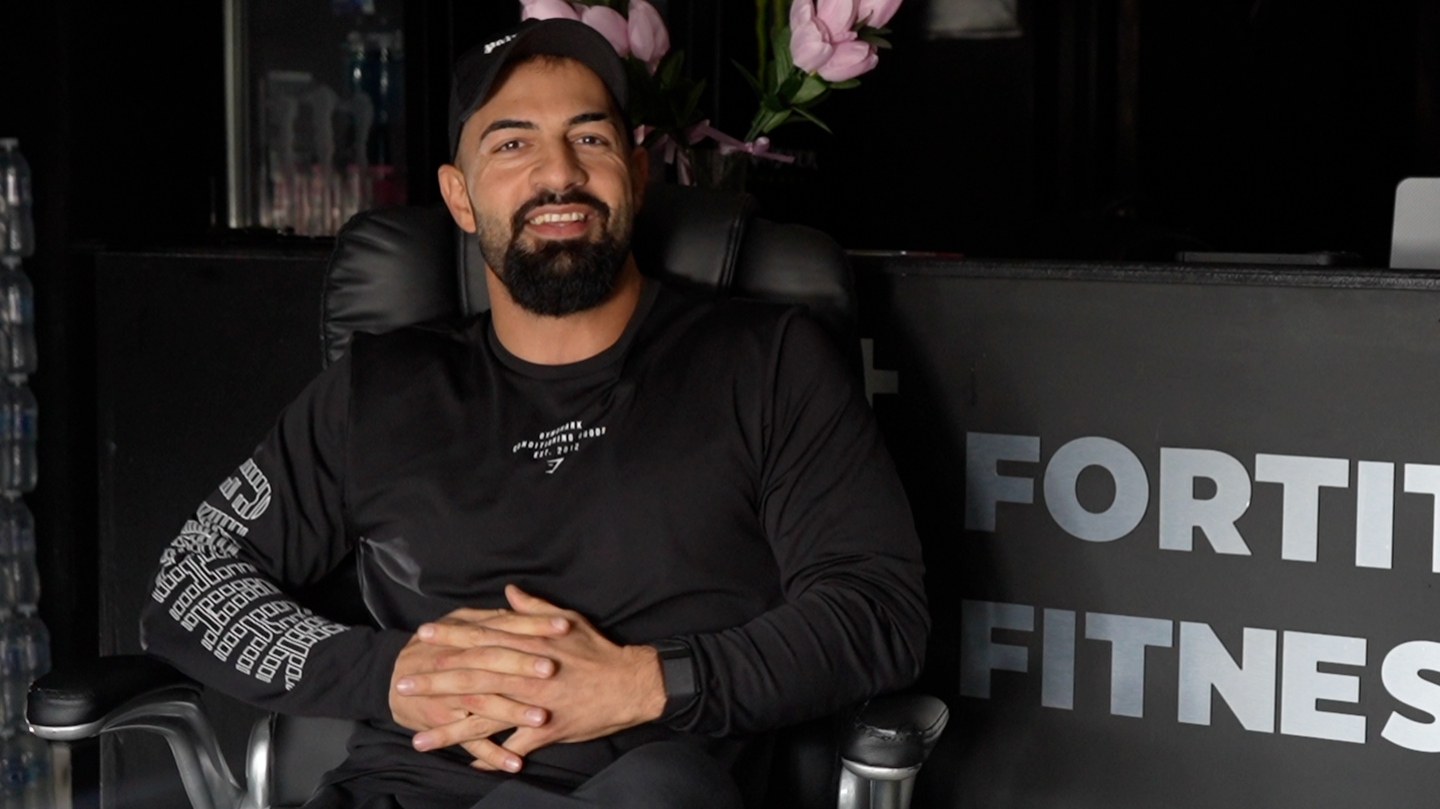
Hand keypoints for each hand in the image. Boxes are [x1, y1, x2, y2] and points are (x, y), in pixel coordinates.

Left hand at [402, 585, 667, 769]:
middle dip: (434, 684)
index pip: (479, 640)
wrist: (630, 683)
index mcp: (527, 646)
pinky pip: (514, 745)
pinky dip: (492, 756)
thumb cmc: (597, 650)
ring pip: (483, 718)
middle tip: (402, 685)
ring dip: (449, 730)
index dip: (448, 639)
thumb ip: (533, 609)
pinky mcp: (547, 728)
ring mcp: (533, 704)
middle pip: (471, 678)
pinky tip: (469, 765)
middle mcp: (524, 674)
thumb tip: (508, 593)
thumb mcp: (567, 620)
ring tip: (419, 739)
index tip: (421, 638)